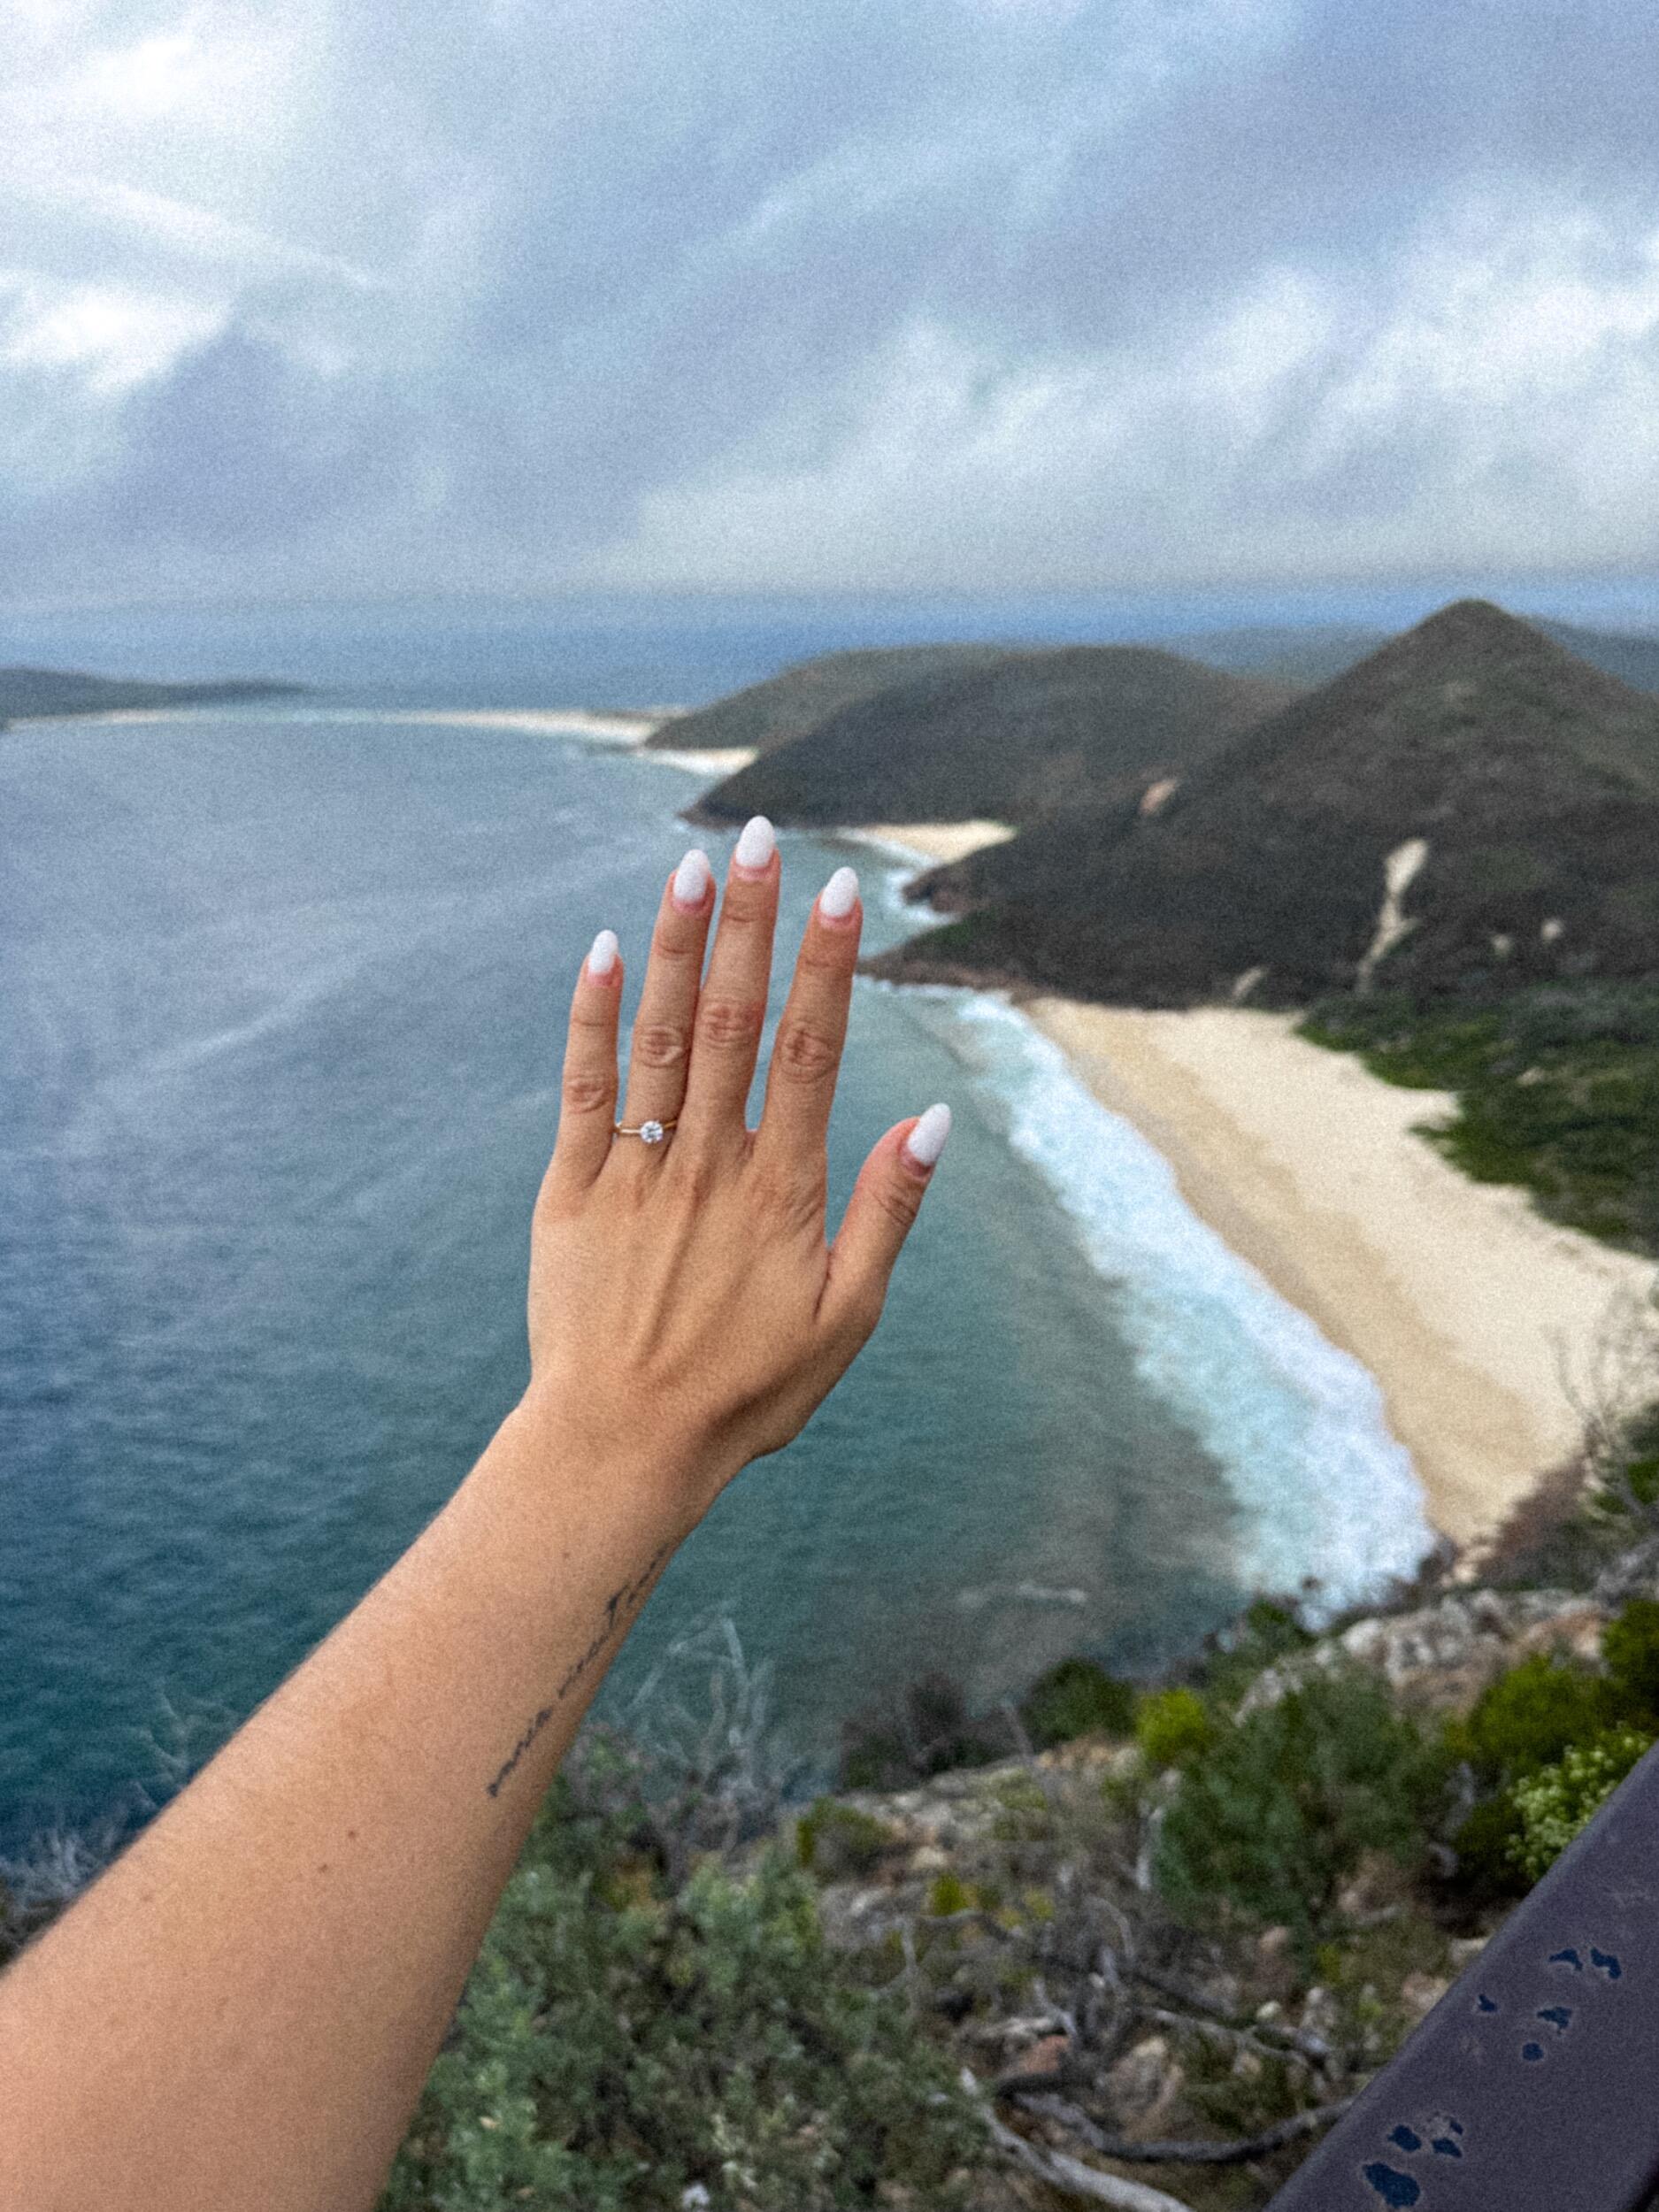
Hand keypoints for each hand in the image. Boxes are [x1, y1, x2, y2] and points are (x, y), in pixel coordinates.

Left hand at [524, 816, 949, 1513]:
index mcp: (783, 1190)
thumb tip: (936, 1119)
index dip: (825, 964)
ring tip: (693, 865)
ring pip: (661, 1038)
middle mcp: (709, 1164)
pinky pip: (584, 1088)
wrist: (622, 1448)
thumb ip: (889, 1212)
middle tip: (761, 838)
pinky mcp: (572, 1191)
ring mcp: (636, 1171)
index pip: (810, 1050)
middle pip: (733, 1019)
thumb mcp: (846, 1317)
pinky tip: (608, 949)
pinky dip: (595, 1017)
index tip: (838, 889)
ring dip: (678, 946)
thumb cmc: (747, 1392)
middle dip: (749, 922)